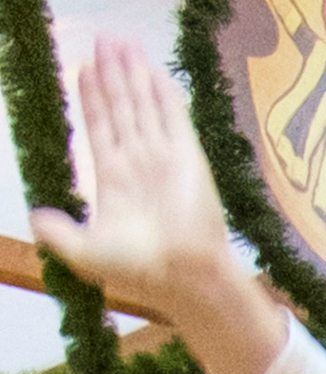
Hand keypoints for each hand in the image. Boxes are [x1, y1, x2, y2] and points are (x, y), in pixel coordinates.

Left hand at [36, 39, 274, 365]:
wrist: (184, 277)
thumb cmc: (140, 271)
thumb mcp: (86, 253)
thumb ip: (60, 233)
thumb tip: (35, 216)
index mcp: (113, 179)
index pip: (101, 127)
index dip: (93, 98)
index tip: (85, 70)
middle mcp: (138, 162)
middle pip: (122, 107)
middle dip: (113, 74)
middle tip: (105, 42)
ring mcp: (165, 157)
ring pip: (144, 104)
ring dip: (135, 73)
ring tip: (124, 42)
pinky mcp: (188, 156)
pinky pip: (174, 117)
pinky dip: (164, 93)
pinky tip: (155, 70)